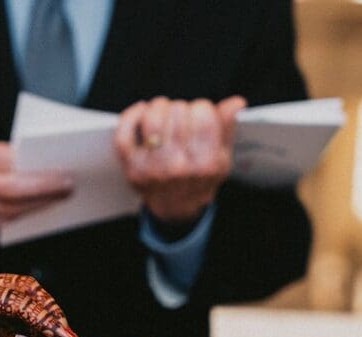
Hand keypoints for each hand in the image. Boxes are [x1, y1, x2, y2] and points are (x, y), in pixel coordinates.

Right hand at [0, 138, 72, 235]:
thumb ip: (3, 154)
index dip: (37, 169)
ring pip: (15, 209)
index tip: (61, 168)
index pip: (9, 162)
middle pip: (13, 190)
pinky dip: (29, 213)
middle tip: (68, 185)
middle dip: (45, 188)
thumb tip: (41, 163)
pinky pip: (10, 220)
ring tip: (61, 196)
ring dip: (42, 204)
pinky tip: (44, 207)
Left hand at [114, 96, 244, 223]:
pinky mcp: (132, 167)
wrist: (177, 207)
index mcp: (206, 163)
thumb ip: (227, 128)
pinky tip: (142, 111)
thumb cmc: (200, 179)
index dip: (202, 108)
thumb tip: (236, 103)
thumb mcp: (222, 158)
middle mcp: (179, 166)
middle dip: (182, 109)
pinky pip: (125, 133)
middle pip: (178, 111)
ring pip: (153, 117)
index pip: (203, 114)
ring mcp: (153, 168)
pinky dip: (131, 116)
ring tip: (163, 112)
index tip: (200, 114)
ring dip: (159, 107)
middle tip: (181, 118)